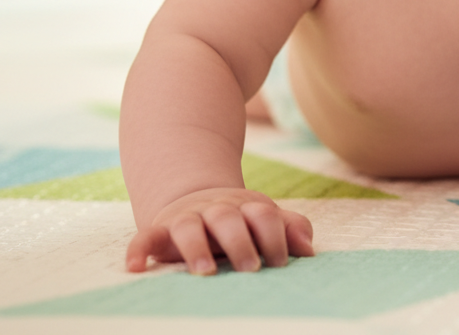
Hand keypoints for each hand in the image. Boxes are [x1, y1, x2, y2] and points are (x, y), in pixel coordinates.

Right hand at [125, 187, 314, 274]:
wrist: (195, 197)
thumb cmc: (239, 220)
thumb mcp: (264, 219)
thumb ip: (290, 228)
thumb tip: (310, 250)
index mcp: (246, 206)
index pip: (264, 215)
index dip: (275, 236)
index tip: (280, 264)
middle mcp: (216, 209)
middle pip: (228, 218)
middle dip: (240, 242)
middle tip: (251, 268)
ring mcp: (187, 217)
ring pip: (189, 226)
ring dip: (196, 247)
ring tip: (205, 272)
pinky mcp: (159, 230)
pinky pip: (145, 237)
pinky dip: (138, 249)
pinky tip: (136, 268)